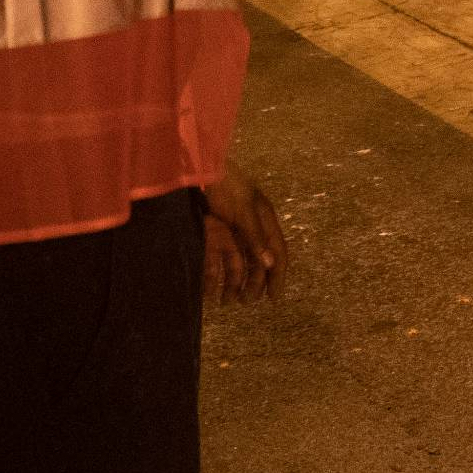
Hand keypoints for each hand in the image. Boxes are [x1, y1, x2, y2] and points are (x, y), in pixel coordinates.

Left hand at [202, 162, 289, 304]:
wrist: (196, 169)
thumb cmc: (225, 184)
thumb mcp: (243, 208)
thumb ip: (255, 236)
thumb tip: (269, 264)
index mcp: (263, 220)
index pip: (277, 252)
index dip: (277, 275)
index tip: (274, 297)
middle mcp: (248, 229)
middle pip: (256, 262)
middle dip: (253, 283)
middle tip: (246, 302)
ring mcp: (229, 232)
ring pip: (235, 264)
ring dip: (232, 284)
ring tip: (226, 302)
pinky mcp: (210, 235)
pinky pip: (214, 261)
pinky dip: (213, 276)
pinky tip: (209, 291)